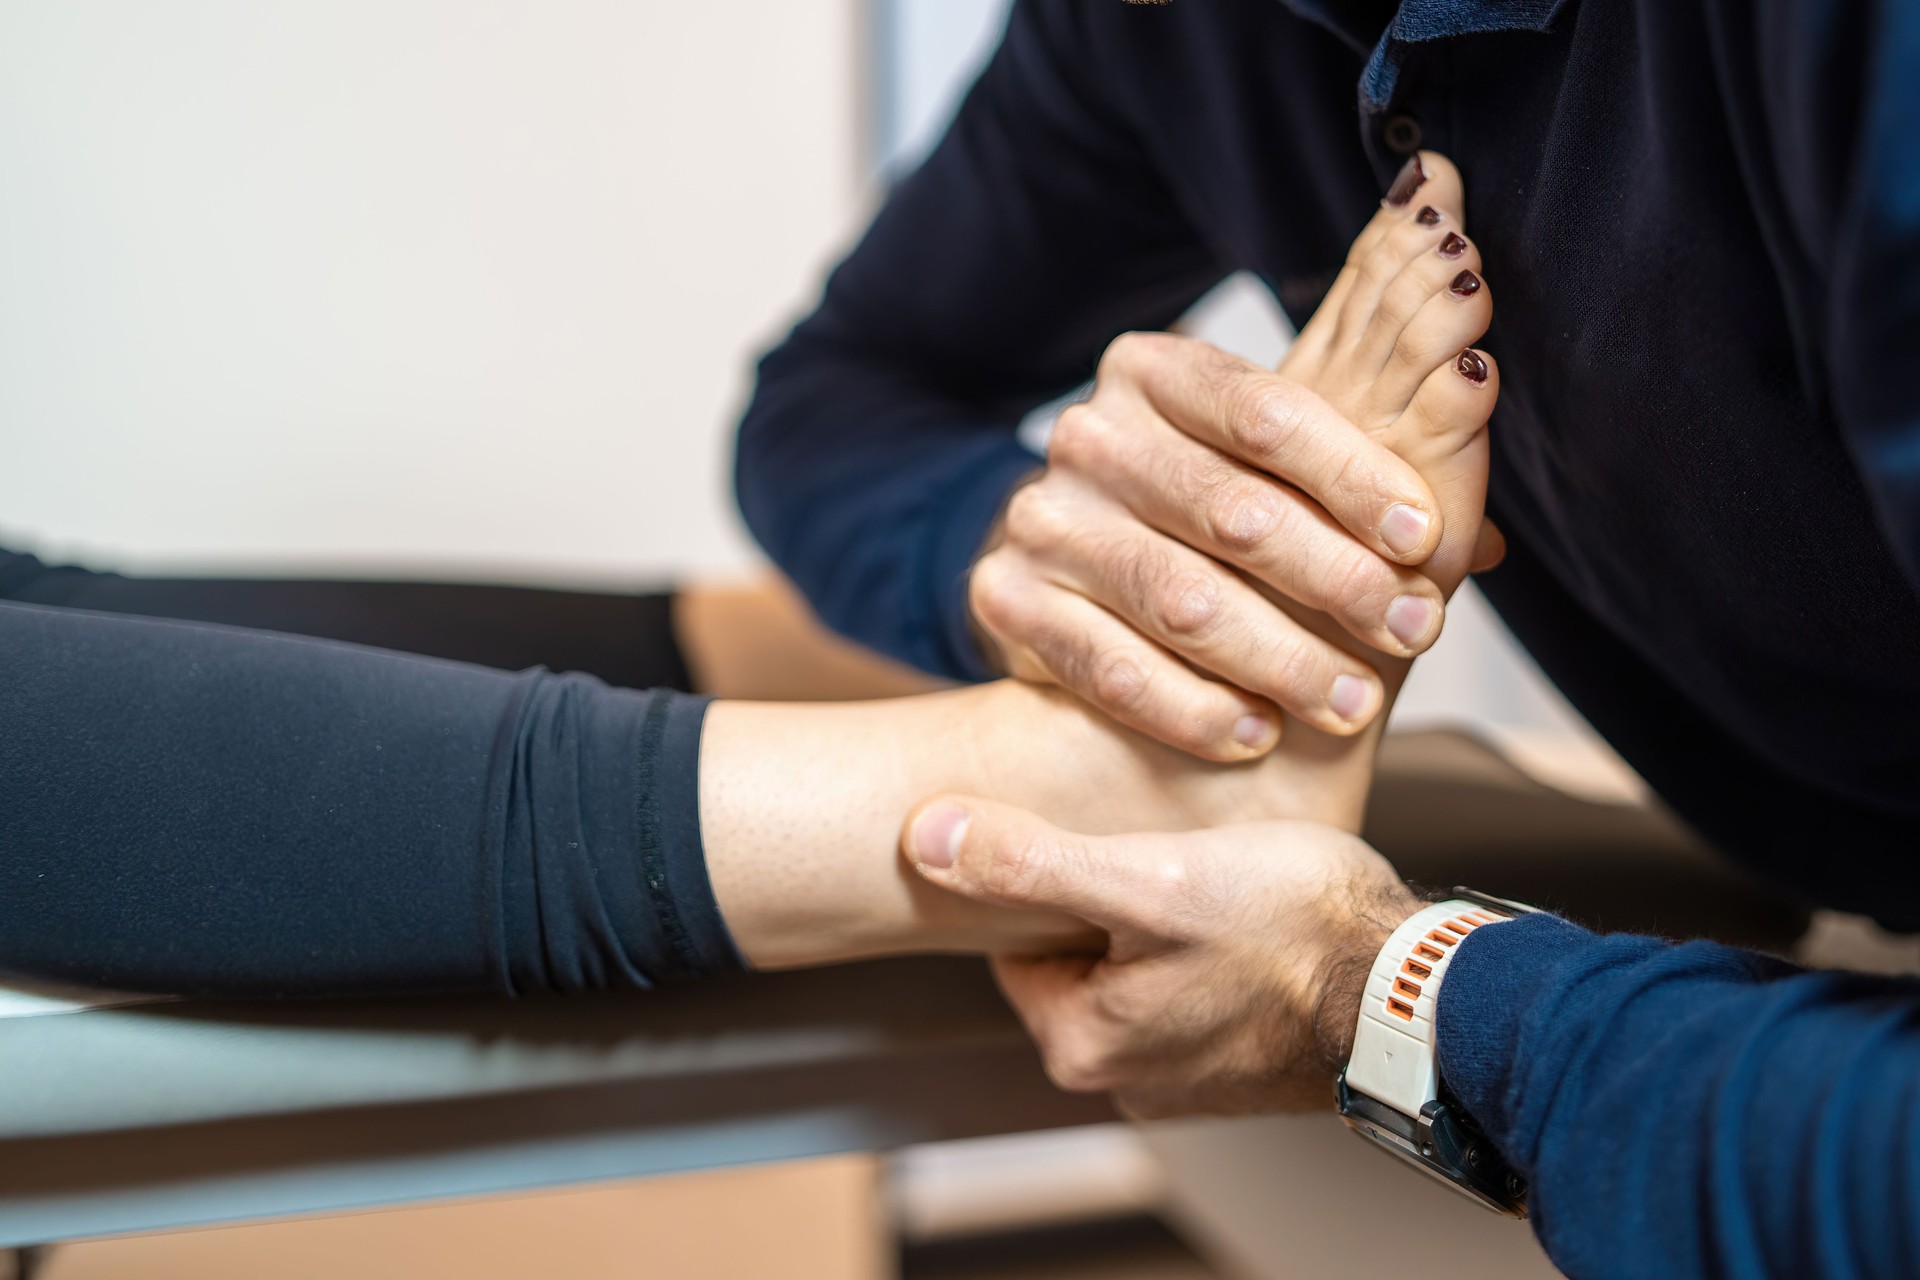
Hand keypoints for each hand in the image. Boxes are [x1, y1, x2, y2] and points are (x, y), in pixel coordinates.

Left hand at [902, 796, 1422, 1116]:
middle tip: (1158, 841)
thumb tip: (924, 839)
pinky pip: (1196, 988)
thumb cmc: (1294, 930)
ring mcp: (1189, 1076)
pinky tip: (1246, 908)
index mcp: (1082, 1041)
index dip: (1049, 868)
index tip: (1091, 828)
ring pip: (1140, 967)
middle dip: (1108, 893)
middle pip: (1078, 952)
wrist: (1420, 992)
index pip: (1016, 937)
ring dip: (1164, 918)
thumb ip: (1031, 862)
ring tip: (1207, 869)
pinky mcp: (1243, 1063)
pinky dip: (1211, 947)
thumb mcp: (1146, 878)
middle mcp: (1127, 1076)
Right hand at [968, 331, 1448, 760]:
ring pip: (1179, 598)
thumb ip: (1368, 485)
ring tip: (1351, 703)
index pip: (1268, 413)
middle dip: (1337, 579)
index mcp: (1155, 371)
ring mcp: (1040, 518)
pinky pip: (1111, 666)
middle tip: (1411, 632)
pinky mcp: (1005, 600)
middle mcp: (1088, 434)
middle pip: (1232, 511)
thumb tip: (1489, 544)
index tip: (1428, 543)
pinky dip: (1192, 707)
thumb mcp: (1275, 477)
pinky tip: (1255, 733)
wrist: (1070, 578)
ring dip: (1280, 658)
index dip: (1356, 477)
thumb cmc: (1204, 524)